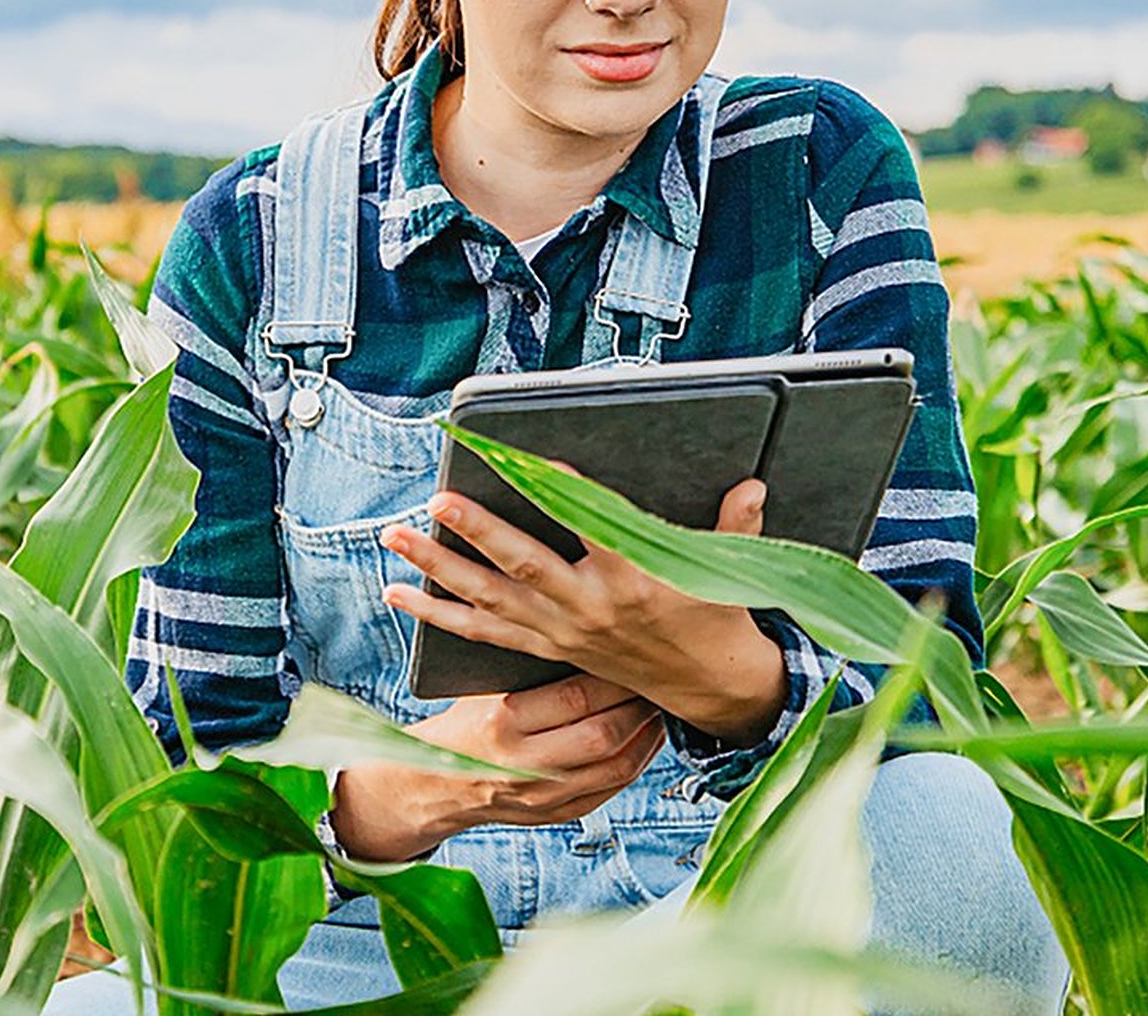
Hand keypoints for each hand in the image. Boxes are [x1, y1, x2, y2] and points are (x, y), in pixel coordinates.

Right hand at [328, 673, 664, 862]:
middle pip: (603, 733)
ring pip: (615, 766)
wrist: (432, 784)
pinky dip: (637, 761)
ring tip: (658, 703)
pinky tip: (646, 737)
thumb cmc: (461, 721)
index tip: (632, 648)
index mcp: (500, 722)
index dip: (612, 673)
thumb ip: (526, 663)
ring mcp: (542, 796)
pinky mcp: (555, 815)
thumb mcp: (481, 685)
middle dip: (637, 703)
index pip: (575, 696)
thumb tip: (582, 625)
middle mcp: (523, 764)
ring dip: (646, 733)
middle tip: (654, 674)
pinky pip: (611, 790)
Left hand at [379, 477, 787, 746]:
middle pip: (522, 565)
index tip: (534, 459)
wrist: (708, 689)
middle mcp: (587, 608)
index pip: (592, 527)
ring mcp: (560, 632)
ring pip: (489, 598)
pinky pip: (482, 633)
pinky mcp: (546, 648)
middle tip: (438, 501)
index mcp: (633, 581)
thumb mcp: (728, 571)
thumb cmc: (715, 617)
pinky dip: (438, 615)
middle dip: (477, 532)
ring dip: (438, 567)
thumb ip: (734, 526)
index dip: (563, 493)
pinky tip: (399, 593)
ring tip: (396, 536)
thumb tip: (751, 485)